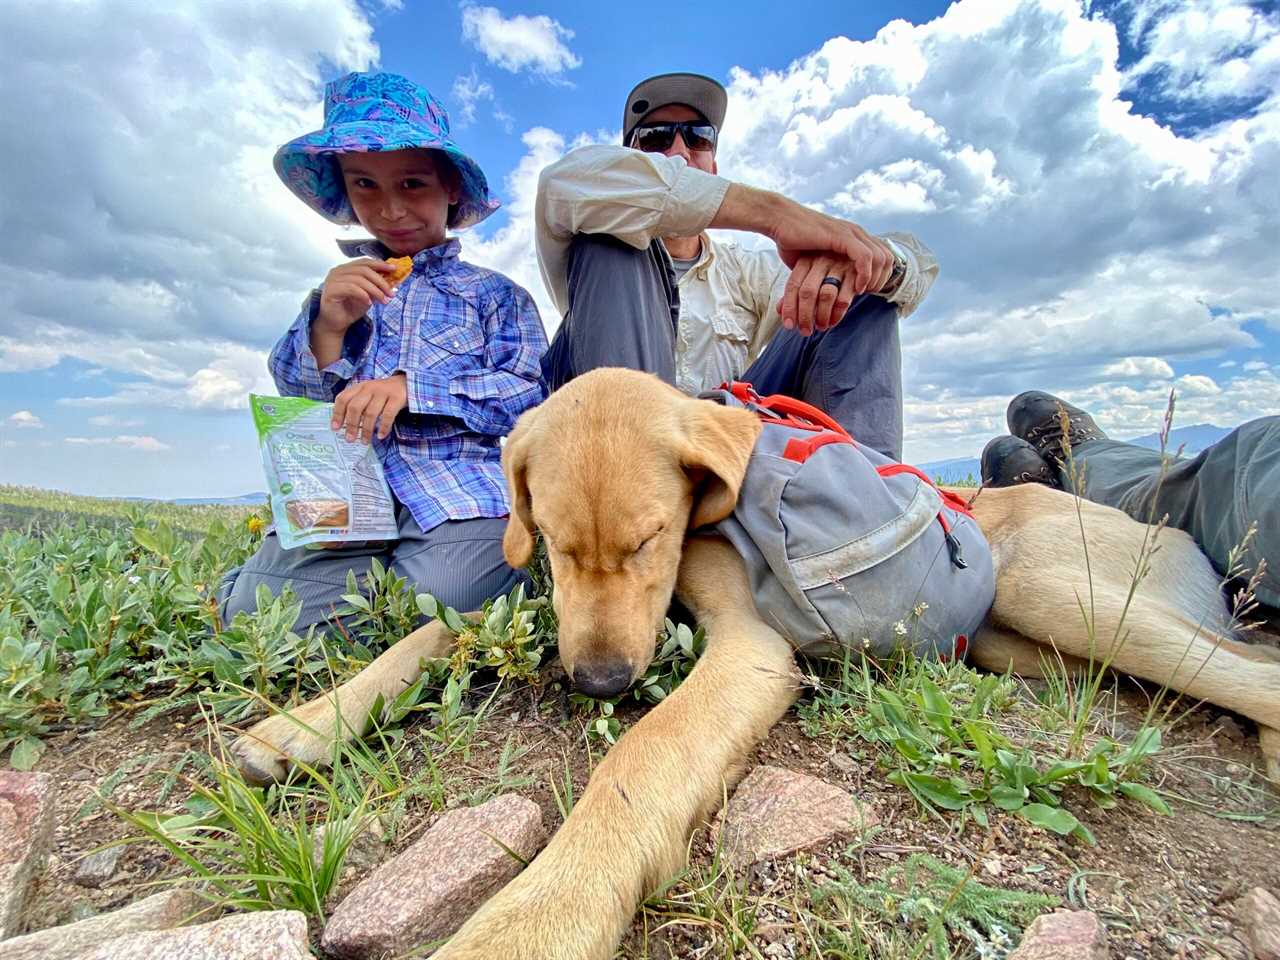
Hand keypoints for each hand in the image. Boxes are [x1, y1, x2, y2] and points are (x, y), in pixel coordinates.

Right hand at [316, 259, 398, 333]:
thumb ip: (376, 286)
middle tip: (391, 292)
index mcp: (346, 269)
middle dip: (381, 281)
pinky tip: (369, 303)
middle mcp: (338, 271)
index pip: (365, 262)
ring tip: (383, 300)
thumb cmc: (350, 308)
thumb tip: (392, 282)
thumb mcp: (368, 295)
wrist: (336, 324)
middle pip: (364, 270)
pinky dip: (363, 294)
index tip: (394, 269)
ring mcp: (333, 279)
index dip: (380, 264)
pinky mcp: (331, 290)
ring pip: (359, 279)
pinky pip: (351, 288)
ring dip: (375, 290)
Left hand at [331, 373, 407, 442]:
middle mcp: (369, 388)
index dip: (337, 414)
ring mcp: (383, 392)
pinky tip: (381, 435)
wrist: (406, 382)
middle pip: (355, 407)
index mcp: (359, 387)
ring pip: (370, 413)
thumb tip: (346, 425)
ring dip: (366, 429)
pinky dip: (383, 427)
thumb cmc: (384, 393)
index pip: (343, 399)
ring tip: (365, 441)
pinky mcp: (397, 398)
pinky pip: (388, 415)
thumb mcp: (368, 394)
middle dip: (351, 425)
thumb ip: (357, 404)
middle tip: (350, 439)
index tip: (335, 428)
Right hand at [711, 187, 893, 325]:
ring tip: (863, 292)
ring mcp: (850, 233)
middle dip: (882, 279)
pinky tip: (857, 287)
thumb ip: (827, 269)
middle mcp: (856, 233)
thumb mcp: (816, 259)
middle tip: (867, 294)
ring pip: (881, 257)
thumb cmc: (792, 240)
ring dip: (876, 279)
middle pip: (888, 257)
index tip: (867, 290)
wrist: (779, 221)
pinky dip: (866, 274)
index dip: (881, 275)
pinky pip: (865, 257)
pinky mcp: (841, 236)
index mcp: (853, 236)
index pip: (883, 255)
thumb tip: (828, 290)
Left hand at [778, 254, 869, 335]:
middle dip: (805, 316)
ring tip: (821, 327)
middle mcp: (821, 260)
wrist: (862, 264)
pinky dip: (837, 314)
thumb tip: (779, 311)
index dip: (789, 308)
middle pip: (808, 292)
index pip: (793, 285)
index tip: (789, 326)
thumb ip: (796, 293)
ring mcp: (839, 265)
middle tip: (805, 331)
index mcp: (806, 261)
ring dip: (821, 316)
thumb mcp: (812, 280)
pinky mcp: (856, 274)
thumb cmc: (832, 275)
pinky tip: (833, 321)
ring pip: (826, 296)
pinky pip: (844, 299)